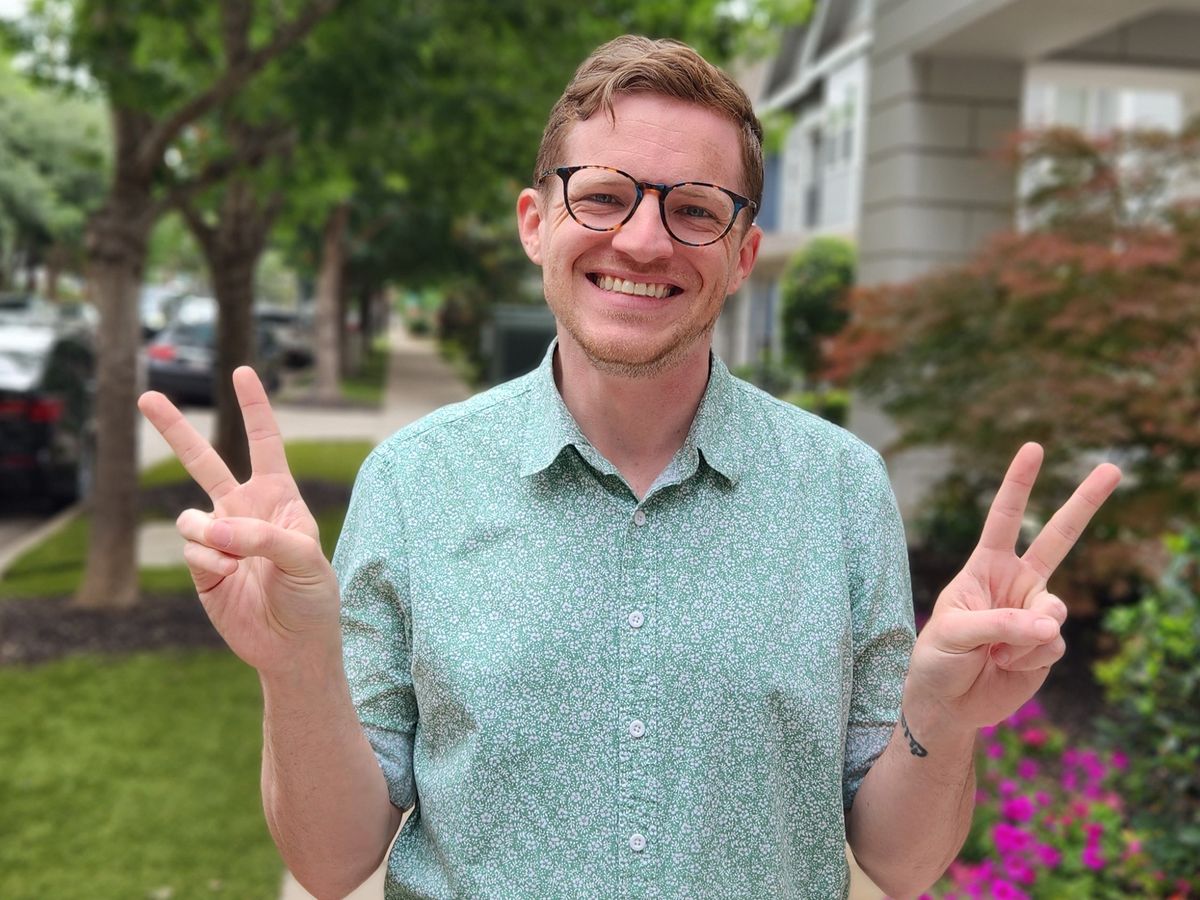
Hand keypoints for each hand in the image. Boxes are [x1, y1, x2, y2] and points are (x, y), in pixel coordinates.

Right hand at [138, 367, 339, 674]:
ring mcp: (219, 539)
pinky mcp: (201, 568)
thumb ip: (265, 537)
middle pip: (204, 461)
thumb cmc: (312, 598)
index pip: (265, 444)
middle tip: (147, 396)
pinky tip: (228, 579)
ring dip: (210, 536)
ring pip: (191, 516)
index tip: (243, 371)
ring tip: (234, 561)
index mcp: (279, 499)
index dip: (254, 408)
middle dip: (175, 429)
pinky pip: (192, 550)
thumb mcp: (307, 561)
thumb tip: (212, 528)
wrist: (293, 647)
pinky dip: (208, 563)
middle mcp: (245, 511)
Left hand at [906, 443, 1121, 731]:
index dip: (1019, 484)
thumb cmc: (939, 659)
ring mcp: (1035, 612)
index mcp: (985, 567)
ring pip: (1053, 610)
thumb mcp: (955, 634)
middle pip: (1058, 537)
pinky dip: (1030, 657)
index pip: (1005, 518)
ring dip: (1027, 634)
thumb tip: (1051, 624)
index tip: (1034, 448)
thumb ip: (1001, 623)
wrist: (949, 703)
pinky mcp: (1048, 644)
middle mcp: (1015, 582)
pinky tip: (1007, 665)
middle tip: (1114, 467)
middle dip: (1085, 502)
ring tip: (995, 653)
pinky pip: (1053, 644)